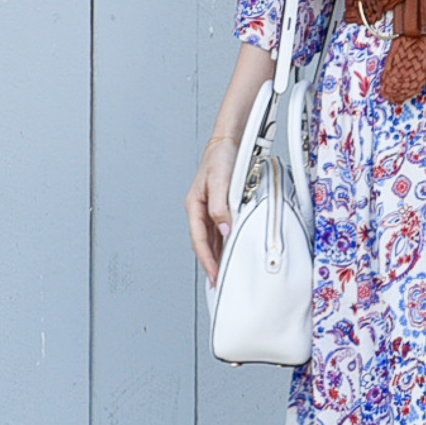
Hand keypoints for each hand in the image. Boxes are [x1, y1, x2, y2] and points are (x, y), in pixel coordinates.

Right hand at [186, 137, 239, 285]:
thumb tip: (225, 231)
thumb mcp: (220, 182)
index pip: (199, 241)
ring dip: (218, 255)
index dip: (207, 260)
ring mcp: (209, 208)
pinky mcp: (220, 205)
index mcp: (195, 206)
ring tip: (224, 273)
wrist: (229, 140)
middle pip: (204, 243)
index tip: (214, 277)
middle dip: (210, 264)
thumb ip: (221, 208)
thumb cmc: (221, 157)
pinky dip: (225, 242)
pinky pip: (220, 229)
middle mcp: (200, 209)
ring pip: (212, 238)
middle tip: (218, 284)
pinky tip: (231, 250)